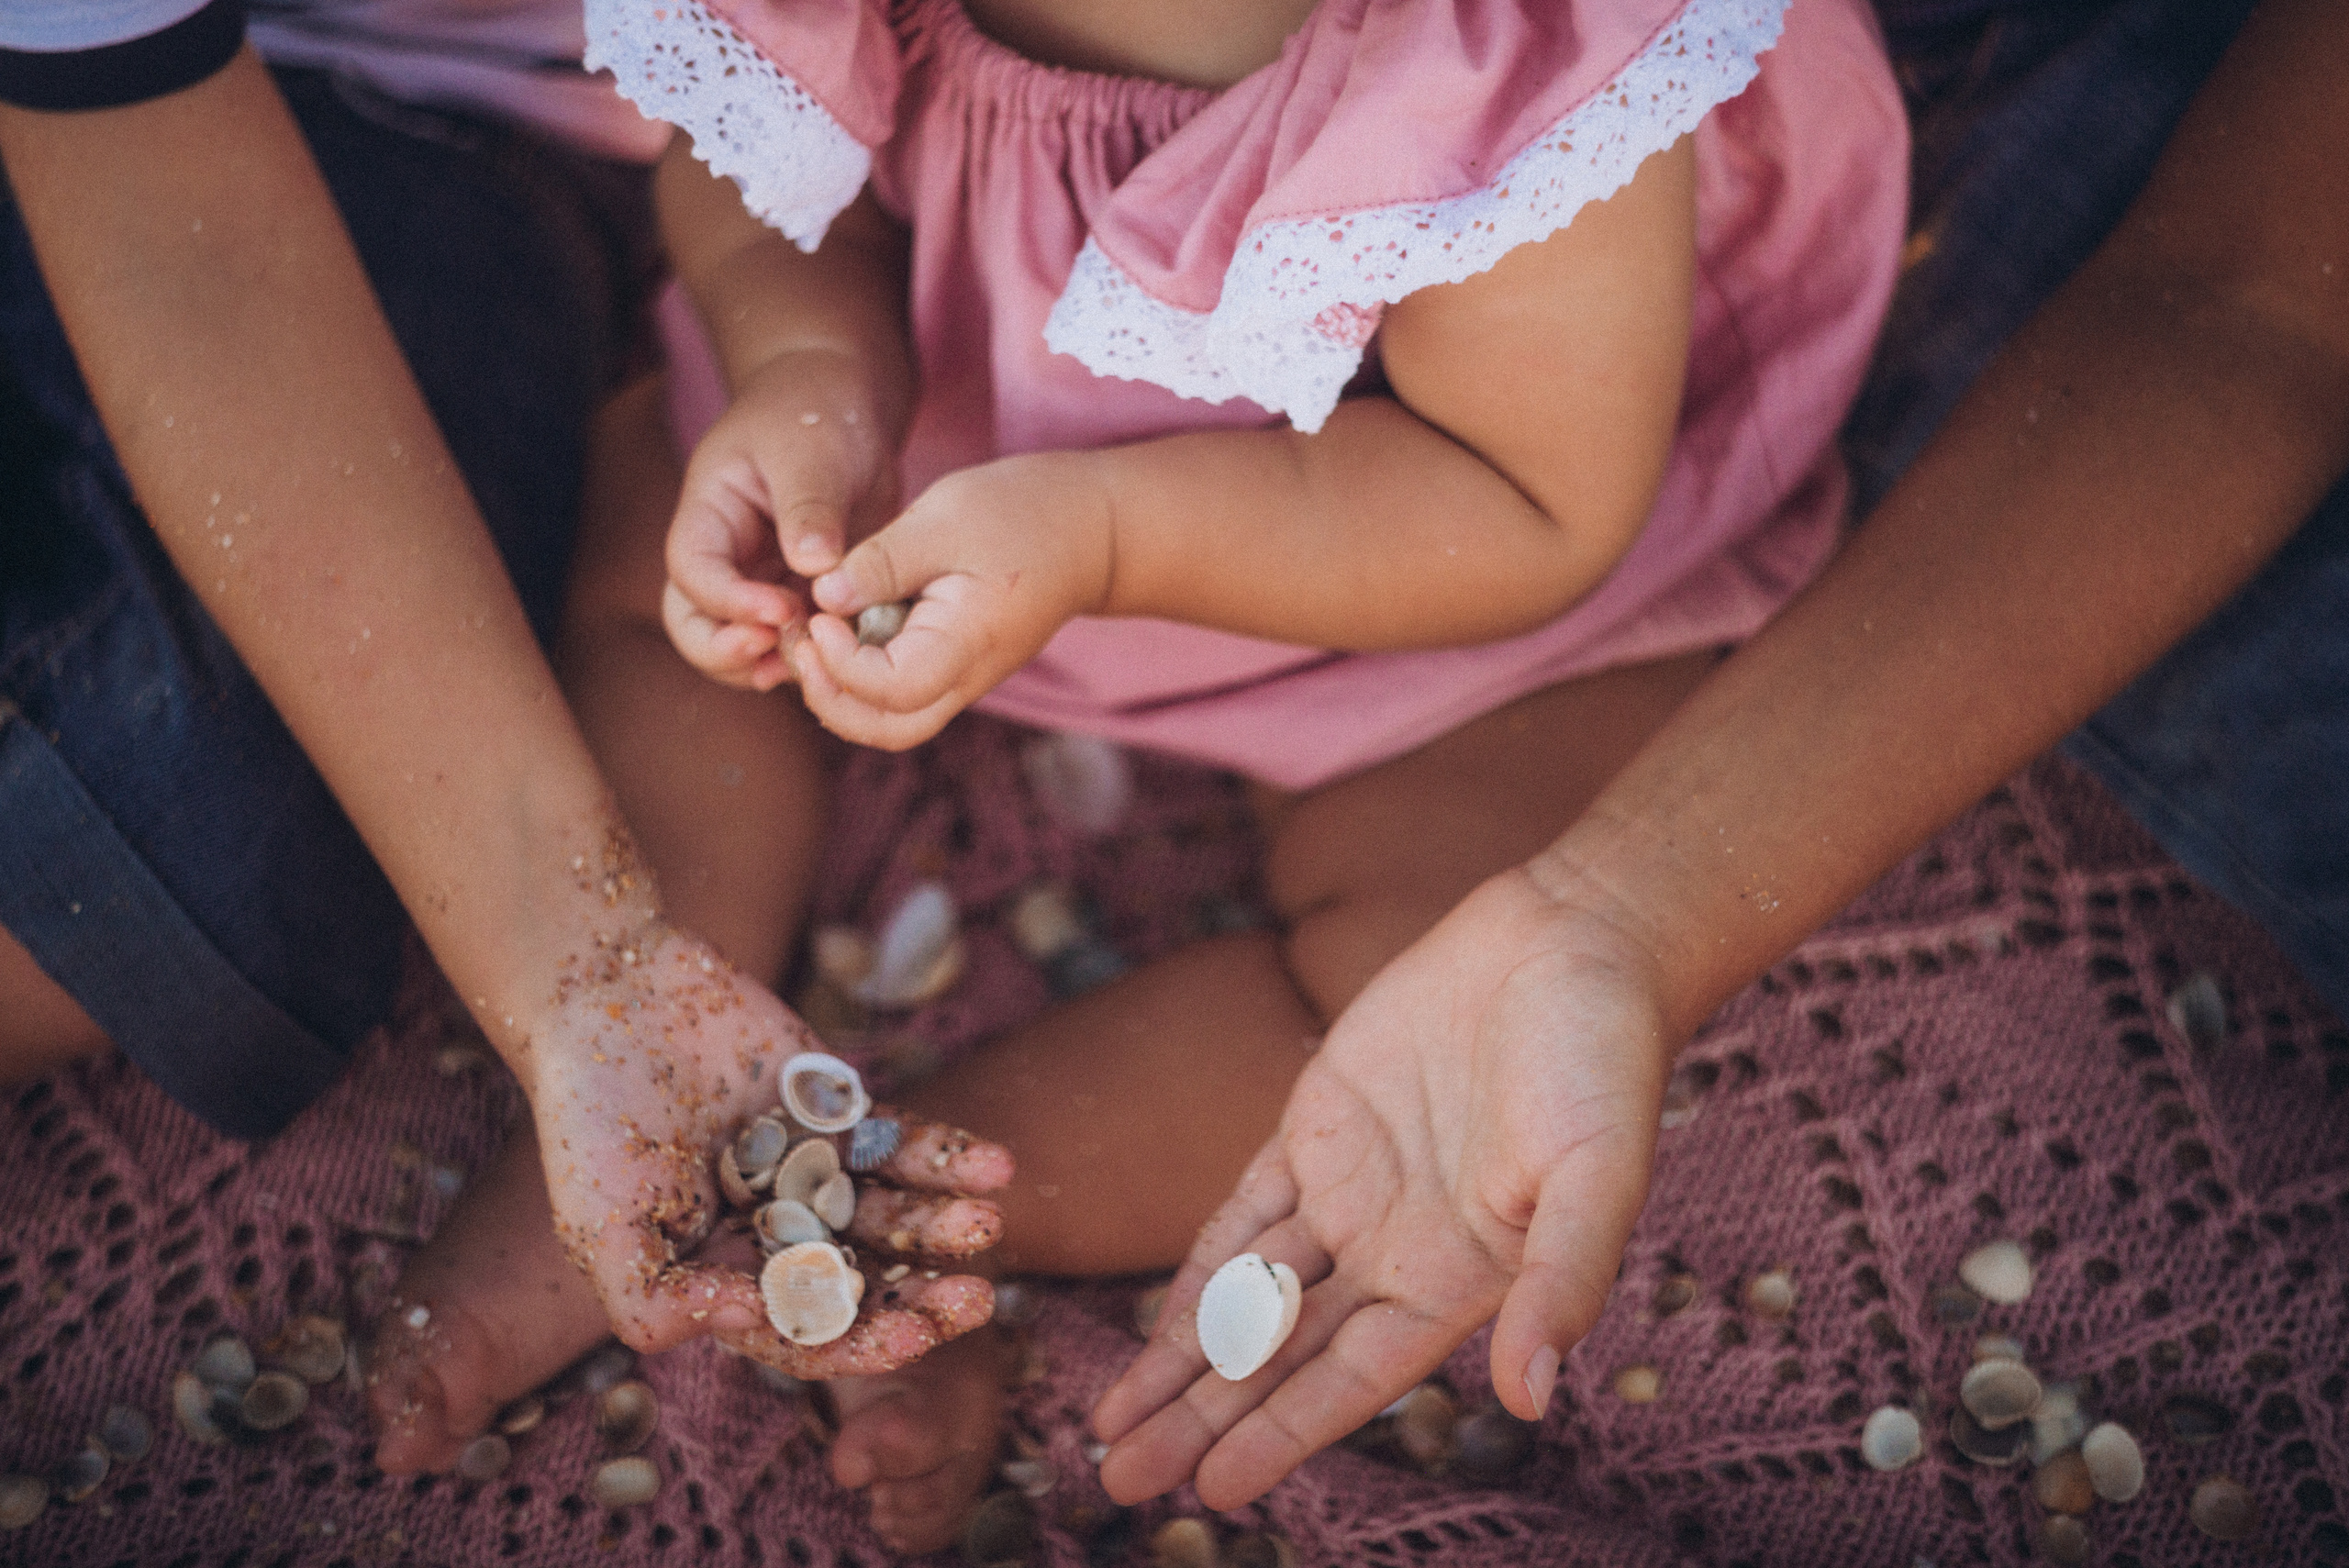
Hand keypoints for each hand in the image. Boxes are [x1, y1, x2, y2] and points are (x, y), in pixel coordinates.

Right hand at [528, 920, 1012, 1374]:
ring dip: (942, 1228)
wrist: (613, 1002)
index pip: (804, 1333)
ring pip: (894, 1217)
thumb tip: (735, 1323)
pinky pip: (906, 1145)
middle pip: (864, 1286)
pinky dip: (950, 1158)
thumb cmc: (591, 1123)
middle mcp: (779, 1239)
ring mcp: (816, 1176)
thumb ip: (649, 1300)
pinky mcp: (841, 1116)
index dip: (856, 1343)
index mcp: (726, 1282)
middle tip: (976, 1305)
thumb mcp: (603, 1226)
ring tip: (991, 1226)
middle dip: (920, 1300)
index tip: (912, 1339)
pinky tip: (997, 1167)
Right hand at [664, 353, 899, 691]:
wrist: (846, 407)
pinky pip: (789, 639)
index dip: (726, 599)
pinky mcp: (798, 595)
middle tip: (780, 652)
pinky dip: (805, 657)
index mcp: (710, 512)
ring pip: (736, 641)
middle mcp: (725, 555)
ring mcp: (758, 579)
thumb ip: (809, 506)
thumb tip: (812, 565)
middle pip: (694, 621)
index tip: (778, 608)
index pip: (692, 569)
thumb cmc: (817, 411)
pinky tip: (836, 664)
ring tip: (812, 665)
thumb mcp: (811, 449)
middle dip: (725, 650)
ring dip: (765, 663)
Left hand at [789, 451, 1112, 748]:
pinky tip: (835, 625)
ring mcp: (961, 676)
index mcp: (968, 642)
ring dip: (838, 691)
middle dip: (829, 698)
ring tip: (809, 632)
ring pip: (890, 719)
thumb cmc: (1025, 512)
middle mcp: (966, 675)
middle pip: (888, 729)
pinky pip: (897, 692)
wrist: (1091, 530)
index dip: (842, 664)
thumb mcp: (946, 518)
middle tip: (799, 639)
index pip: (894, 691)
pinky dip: (855, 674)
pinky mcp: (951, 663)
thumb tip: (823, 596)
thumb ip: (883, 561)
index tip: (818, 614)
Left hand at [1090, 865, 1673, 1507]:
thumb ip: (1563, 1281)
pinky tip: (1152, 1321)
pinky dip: (1198, 1266)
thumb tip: (1532, 1394)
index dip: (1282, 1434)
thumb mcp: (1599, 1173)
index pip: (1352, 1380)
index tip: (1213, 1492)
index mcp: (1461, 1282)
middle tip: (1120, 1480)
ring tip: (1110, 1426)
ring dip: (1182, 1359)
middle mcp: (1397, 1253)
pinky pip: (1243, 1211)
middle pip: (1282, 1355)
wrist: (1573, 941)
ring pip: (1249, 1294)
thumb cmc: (1604, 1061)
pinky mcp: (1319, 1126)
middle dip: (1201, 1419)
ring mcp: (1353, 1192)